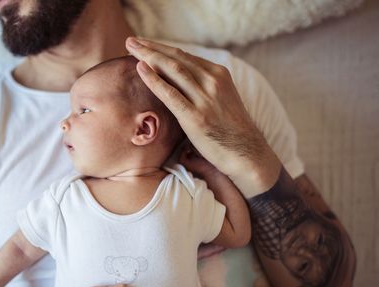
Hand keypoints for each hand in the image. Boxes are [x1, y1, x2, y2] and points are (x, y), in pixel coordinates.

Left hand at [125, 37, 281, 196]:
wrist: (247, 153)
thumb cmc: (229, 129)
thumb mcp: (220, 99)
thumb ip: (202, 87)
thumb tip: (177, 82)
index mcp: (219, 74)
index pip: (184, 56)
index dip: (161, 48)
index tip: (144, 43)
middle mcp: (213, 81)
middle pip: (176, 58)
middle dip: (151, 47)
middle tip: (131, 41)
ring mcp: (205, 98)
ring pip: (173, 70)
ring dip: (149, 56)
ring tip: (131, 48)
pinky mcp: (196, 117)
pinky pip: (170, 94)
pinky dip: (154, 79)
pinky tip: (140, 69)